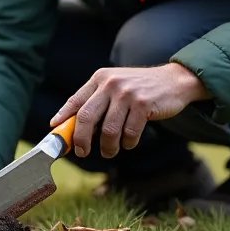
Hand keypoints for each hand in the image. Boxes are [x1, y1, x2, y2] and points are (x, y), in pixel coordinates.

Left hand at [49, 63, 210, 158]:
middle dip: (81, 140)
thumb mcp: (115, 85)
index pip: (76, 100)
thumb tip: (73, 126)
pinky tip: (129, 143)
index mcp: (100, 78)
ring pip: (109, 131)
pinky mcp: (143, 104)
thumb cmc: (139, 88)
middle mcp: (111, 83)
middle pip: (87, 118)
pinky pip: (129, 133)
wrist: (174, 80)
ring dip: (108, 147)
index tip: (55, 131)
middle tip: (82, 152)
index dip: (63, 117)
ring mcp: (127, 94)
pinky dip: (128, 143)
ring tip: (110, 151)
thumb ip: (97, 101)